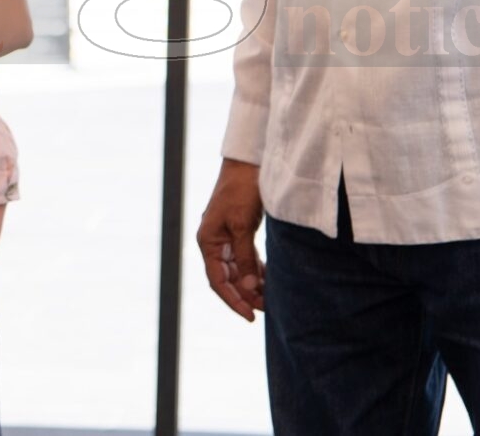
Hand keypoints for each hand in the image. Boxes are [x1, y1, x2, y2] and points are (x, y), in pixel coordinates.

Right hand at [195, 159, 265, 320]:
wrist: (248, 163)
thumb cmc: (242, 191)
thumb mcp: (243, 225)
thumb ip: (245, 257)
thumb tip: (249, 287)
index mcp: (208, 241)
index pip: (218, 280)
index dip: (234, 300)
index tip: (251, 316)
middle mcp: (213, 242)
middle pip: (227, 278)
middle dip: (246, 295)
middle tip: (267, 309)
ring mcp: (225, 237)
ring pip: (237, 270)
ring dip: (251, 284)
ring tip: (271, 298)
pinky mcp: (238, 231)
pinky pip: (245, 258)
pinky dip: (256, 270)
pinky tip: (269, 279)